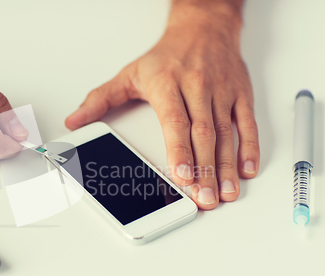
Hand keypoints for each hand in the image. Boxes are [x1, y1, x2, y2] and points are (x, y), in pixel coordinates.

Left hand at [65, 1, 258, 209]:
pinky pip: (246, 122)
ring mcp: (221, 92)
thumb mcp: (129, 74)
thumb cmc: (166, 56)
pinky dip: (249, 147)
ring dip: (226, 166)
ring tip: (225, 193)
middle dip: (204, 170)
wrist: (203, 27)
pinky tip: (247, 169)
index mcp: (168, 85)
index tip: (182, 176)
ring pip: (225, 133)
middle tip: (203, 198)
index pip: (175, 121)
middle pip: (202, 134)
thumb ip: (101, 99)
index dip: (180, 150)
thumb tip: (75, 120)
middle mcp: (197, 88)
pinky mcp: (240, 94)